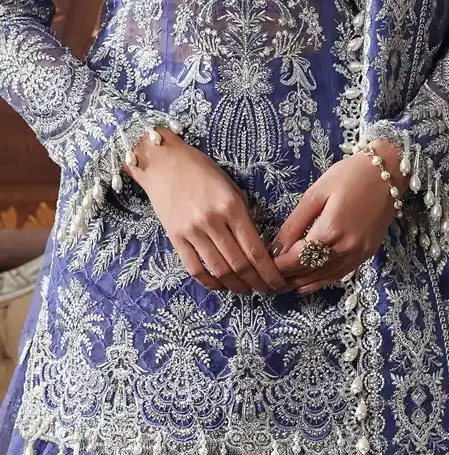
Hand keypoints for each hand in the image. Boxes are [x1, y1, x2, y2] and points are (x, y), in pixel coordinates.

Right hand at [127, 129, 286, 294]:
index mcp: (232, 206)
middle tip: (267, 291)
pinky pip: (194, 269)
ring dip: (236, 286)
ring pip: (219, 270)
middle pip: (239, 264)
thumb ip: (244, 217)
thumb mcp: (231, 188)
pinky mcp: (175, 238)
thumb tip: (258, 247)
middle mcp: (212, 221)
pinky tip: (220, 285)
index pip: (255, 249)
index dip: (269, 272)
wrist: (164, 163)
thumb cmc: (203, 172)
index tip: (279, 283)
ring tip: (246, 290)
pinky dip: (210, 282)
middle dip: (257, 283)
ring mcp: (192, 231)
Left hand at [272, 140, 406, 293]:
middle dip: (287, 275)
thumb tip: (276, 248)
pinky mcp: (368, 254)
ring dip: (302, 281)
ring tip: (282, 283)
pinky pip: (341, 274)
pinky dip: (322, 280)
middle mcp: (346, 247)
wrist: (387, 173)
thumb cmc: (348, 176)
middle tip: (268, 277)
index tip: (264, 264)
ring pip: (325, 276)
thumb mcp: (315, 194)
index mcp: (330, 230)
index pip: (297, 258)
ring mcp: (359, 253)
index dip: (279, 264)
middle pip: (310, 270)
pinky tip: (306, 284)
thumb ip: (294, 224)